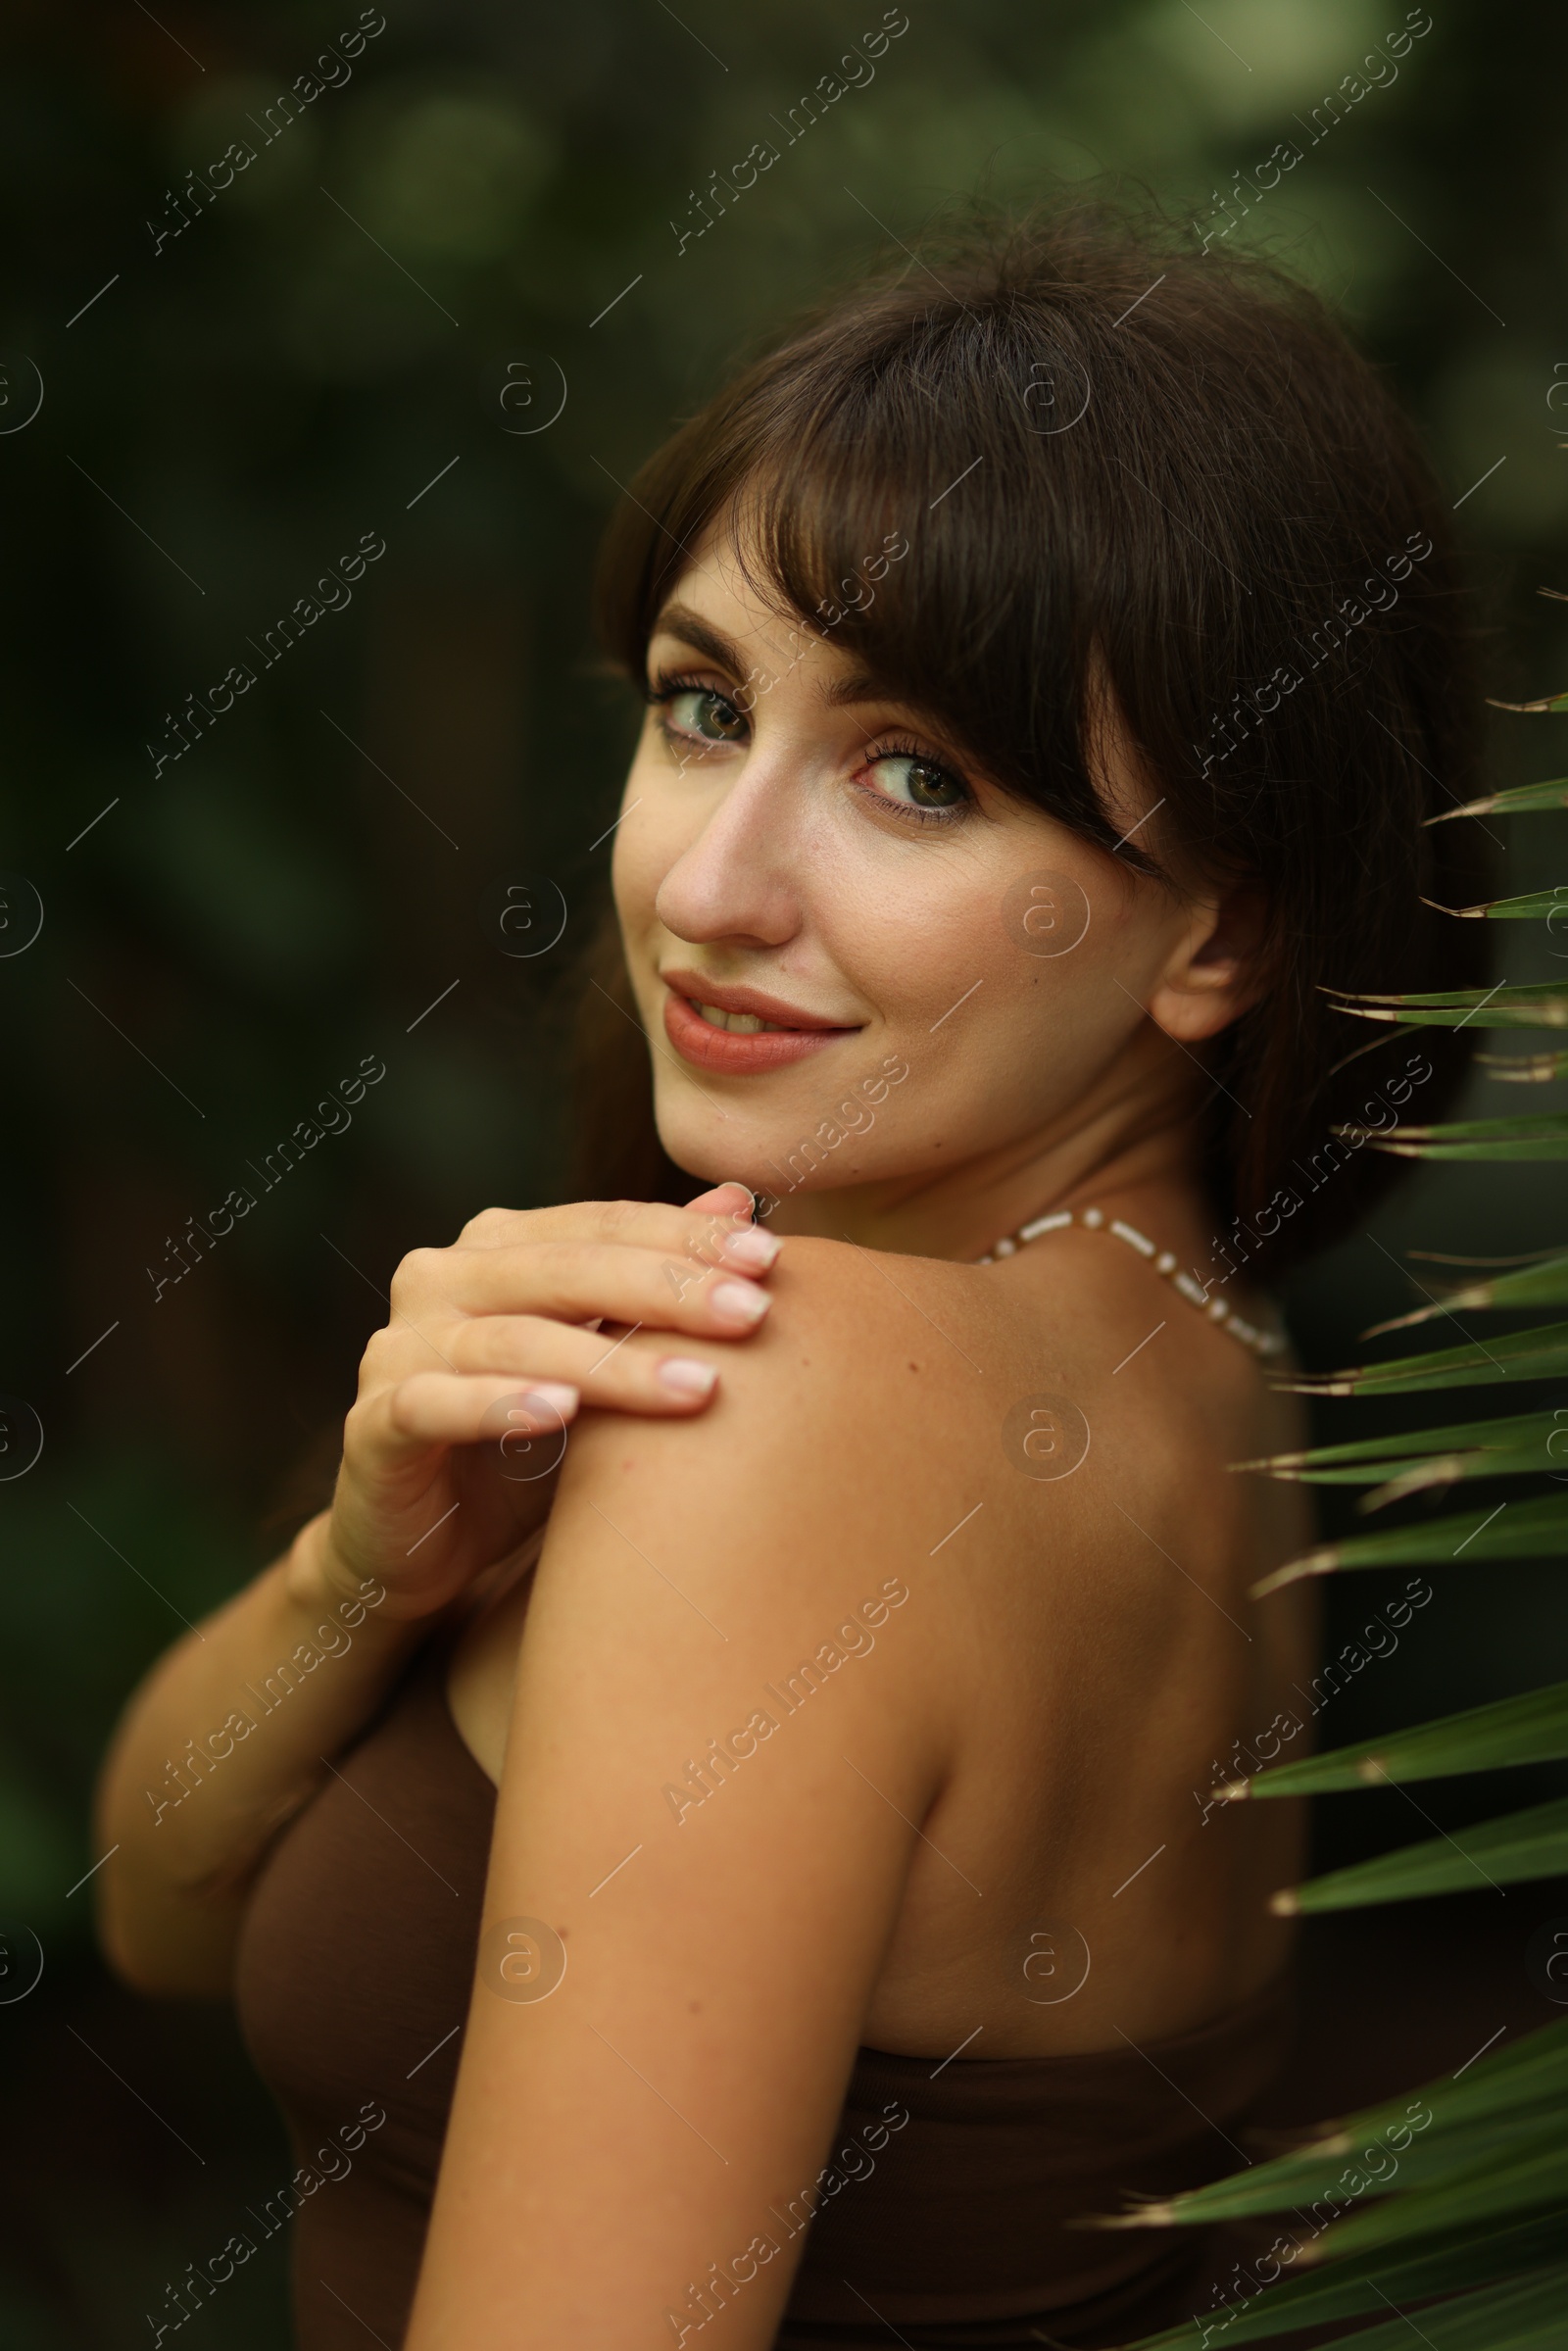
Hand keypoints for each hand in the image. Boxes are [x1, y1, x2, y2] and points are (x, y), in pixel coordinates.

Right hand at [296, 1184, 778, 1622]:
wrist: (424, 1544)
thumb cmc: (529, 1444)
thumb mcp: (604, 1361)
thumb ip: (653, 1281)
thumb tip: (739, 1199)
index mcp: (497, 1247)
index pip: (602, 1224)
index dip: (686, 1237)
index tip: (771, 1259)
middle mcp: (440, 1279)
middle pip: (565, 1268)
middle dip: (666, 1288)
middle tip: (752, 1315)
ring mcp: (399, 1347)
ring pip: (514, 1338)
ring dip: (609, 1362)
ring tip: (696, 1388)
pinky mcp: (373, 1423)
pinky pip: (434, 1404)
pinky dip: (498, 1405)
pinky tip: (560, 1415)